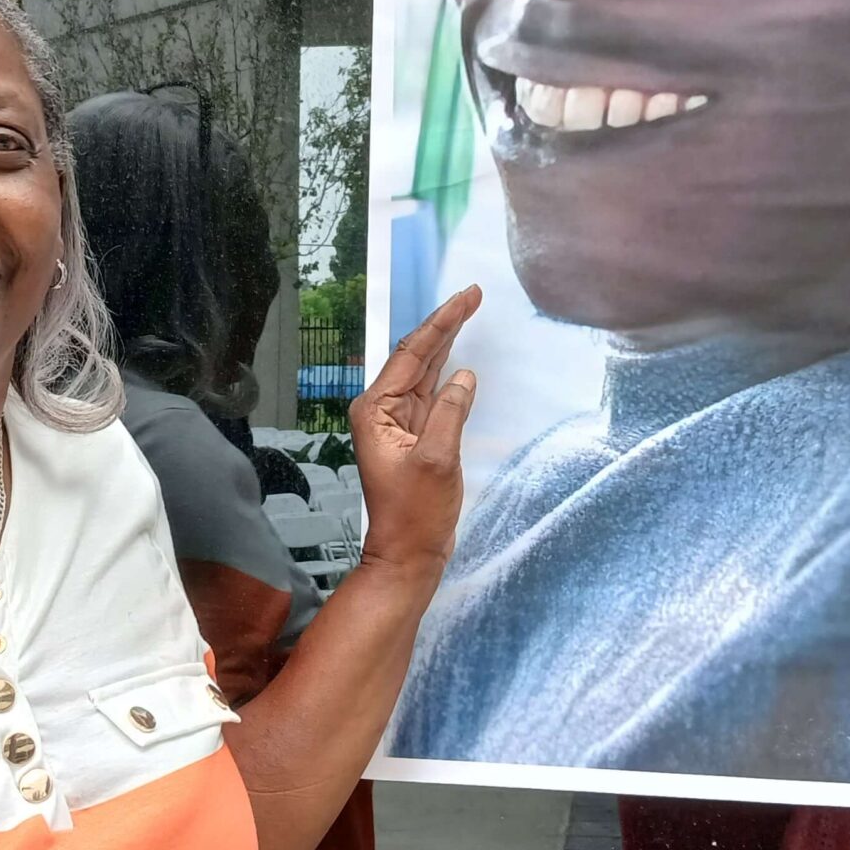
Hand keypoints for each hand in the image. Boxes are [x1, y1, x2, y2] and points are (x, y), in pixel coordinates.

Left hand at [348, 285, 481, 590]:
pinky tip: (459, 358)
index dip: (443, 322)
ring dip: (447, 345)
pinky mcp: (414, 437)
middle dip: (445, 325)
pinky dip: (448, 374)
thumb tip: (464, 376)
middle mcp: (381, 409)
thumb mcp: (437, 459)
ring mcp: (397, 423)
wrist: (408, 554)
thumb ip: (451, 412)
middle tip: (474, 295)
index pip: (413, 353)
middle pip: (417, 356)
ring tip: (468, 313)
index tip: (468, 297)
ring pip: (425, 372)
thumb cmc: (415, 513)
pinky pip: (432, 395)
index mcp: (376, 409)